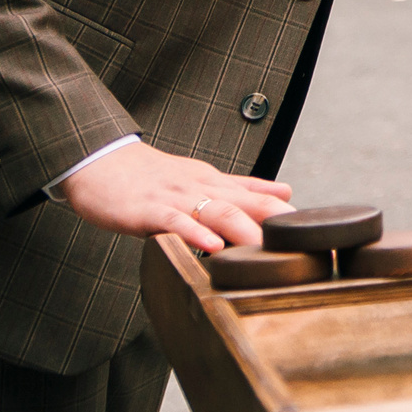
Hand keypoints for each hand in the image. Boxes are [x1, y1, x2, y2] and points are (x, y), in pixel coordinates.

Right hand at [56, 141, 293, 251]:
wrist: (101, 162)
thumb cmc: (151, 176)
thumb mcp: (202, 178)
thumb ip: (244, 187)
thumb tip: (285, 191)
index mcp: (214, 182)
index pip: (257, 196)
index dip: (284, 213)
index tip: (311, 230)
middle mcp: (200, 186)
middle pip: (244, 202)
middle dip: (272, 222)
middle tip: (297, 242)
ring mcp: (175, 197)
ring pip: (215, 210)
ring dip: (242, 229)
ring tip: (262, 248)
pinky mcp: (149, 210)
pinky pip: (175, 221)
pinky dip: (195, 233)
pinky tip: (211, 246)